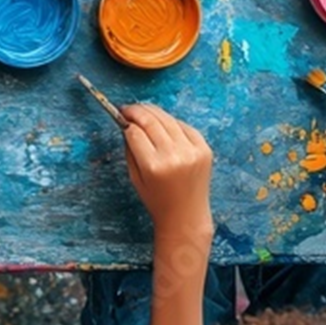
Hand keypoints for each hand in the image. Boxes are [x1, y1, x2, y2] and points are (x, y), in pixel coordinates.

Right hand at [120, 104, 213, 241]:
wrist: (186, 215)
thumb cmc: (158, 200)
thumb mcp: (135, 178)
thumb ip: (130, 150)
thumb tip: (127, 125)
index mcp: (154, 166)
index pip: (135, 132)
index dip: (126, 121)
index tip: (121, 116)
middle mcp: (174, 156)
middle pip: (151, 121)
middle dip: (137, 111)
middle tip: (128, 109)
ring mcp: (192, 151)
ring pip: (168, 119)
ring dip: (153, 112)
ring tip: (144, 112)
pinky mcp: (204, 149)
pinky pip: (185, 126)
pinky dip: (172, 122)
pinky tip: (164, 124)